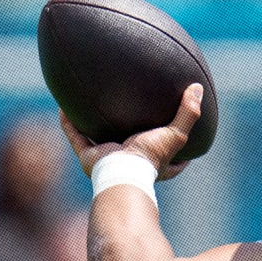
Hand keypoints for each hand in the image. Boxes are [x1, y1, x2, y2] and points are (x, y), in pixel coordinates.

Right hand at [59, 83, 202, 180]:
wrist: (122, 172)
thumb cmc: (150, 157)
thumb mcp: (175, 134)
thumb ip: (189, 113)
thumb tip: (197, 88)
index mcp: (153, 163)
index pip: (170, 158)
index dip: (175, 146)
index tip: (177, 131)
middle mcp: (130, 163)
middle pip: (130, 147)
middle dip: (128, 133)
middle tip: (129, 114)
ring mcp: (107, 160)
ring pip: (98, 141)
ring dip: (92, 126)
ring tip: (90, 106)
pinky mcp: (88, 158)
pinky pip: (75, 136)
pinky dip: (68, 123)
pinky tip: (63, 107)